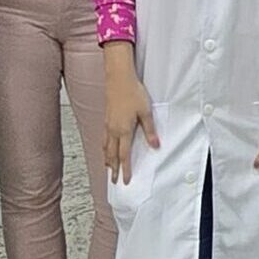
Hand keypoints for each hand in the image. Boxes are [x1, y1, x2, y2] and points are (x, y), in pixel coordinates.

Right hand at [103, 60, 158, 183]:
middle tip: (113, 180)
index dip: (125, 169)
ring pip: (106, 147)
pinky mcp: (106, 118)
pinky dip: (104, 147)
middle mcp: (113, 130)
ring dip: (107, 159)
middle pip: (112, 154)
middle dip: (113, 169)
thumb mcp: (145, 112)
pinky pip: (104, 138)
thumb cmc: (132, 93)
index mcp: (123, 131)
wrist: (118, 78)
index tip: (125, 180)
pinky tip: (105, 148)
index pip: (124, 155)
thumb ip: (150, 131)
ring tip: (107, 168)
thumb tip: (155, 146)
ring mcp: (108, 124)